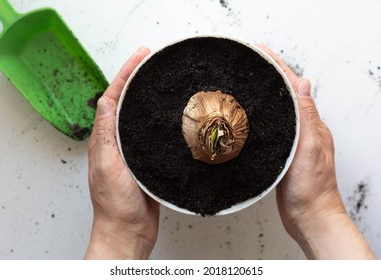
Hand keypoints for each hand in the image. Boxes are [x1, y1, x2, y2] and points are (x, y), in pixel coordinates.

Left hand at [85, 47, 158, 259]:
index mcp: (104, 139)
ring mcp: (130, 150)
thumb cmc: (116, 205)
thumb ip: (106, 134)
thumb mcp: (107, 165)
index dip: (126, 74)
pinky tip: (167, 114)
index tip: (140, 56)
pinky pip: (148, 132)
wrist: (128, 231)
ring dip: (145, 94)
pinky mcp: (144, 160)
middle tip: (150, 60)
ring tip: (158, 78)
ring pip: (137, 115)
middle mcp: (115, 141)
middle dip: (135, 78)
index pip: (113, 98)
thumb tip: (105, 101)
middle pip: (124, 102)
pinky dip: (155, 118)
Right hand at [259, 44, 374, 258]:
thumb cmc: (311, 189)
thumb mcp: (308, 148)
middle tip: (253, 60)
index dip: (278, 66)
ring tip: (251, 79)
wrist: (309, 216)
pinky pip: (276, 126)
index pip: (294, 87)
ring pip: (280, 109)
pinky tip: (255, 114)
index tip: (261, 51)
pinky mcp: (286, 152)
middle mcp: (305, 130)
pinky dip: (265, 113)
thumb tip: (303, 84)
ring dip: (268, 92)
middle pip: (287, 94)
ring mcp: (295, 141)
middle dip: (271, 74)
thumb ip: (306, 117)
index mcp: (312, 125)